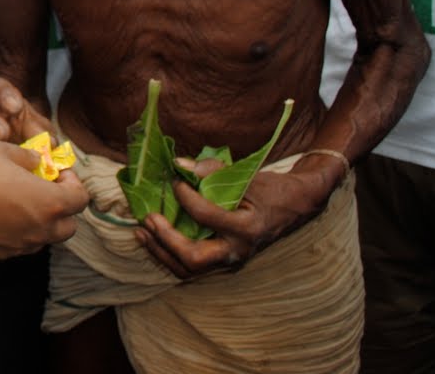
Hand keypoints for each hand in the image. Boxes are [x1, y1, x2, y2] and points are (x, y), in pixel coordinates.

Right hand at [0, 140, 86, 260]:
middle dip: (61, 207)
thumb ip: (28, 157)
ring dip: (38, 220)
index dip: (73, 182)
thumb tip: (38, 162)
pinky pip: (17, 243)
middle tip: (40, 188)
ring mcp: (20, 246)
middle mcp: (41, 231)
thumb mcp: (0, 150)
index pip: (81, 198)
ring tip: (13, 199)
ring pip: (43, 237)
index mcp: (49, 203)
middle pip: (69, 226)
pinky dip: (15, 230)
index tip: (54, 170)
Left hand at [135, 160, 337, 279]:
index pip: (206, 217)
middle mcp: (238, 251)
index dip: (185, 198)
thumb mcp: (247, 176)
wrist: (294, 207)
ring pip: (188, 270)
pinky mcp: (222, 262)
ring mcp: (230, 260)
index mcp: (247, 229)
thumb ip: (212, 170)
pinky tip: (152, 239)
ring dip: (160, 251)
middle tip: (148, 218)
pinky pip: (190, 267)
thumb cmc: (270, 189)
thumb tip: (177, 165)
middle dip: (165, 239)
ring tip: (140, 232)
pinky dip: (168, 255)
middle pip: (194, 259)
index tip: (175, 182)